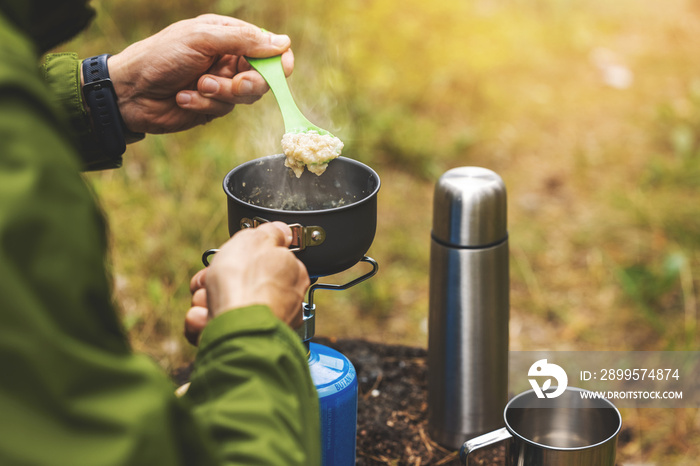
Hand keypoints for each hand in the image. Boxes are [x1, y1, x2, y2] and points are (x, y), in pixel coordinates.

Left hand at [106, 14, 293, 133]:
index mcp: (227, 35)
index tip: (282, 70)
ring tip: (197, 87)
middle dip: (248, 83)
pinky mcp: (212, 106)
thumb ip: (243, 40)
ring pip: (245, 96)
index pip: (267, 47)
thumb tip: (283, 43)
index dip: (278, 60)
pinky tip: (183, 97)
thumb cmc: (160, 56)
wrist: (130, 91)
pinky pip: (224, 109)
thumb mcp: (202, 39)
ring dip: (221, 93)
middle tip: (234, 85)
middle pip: (263, 76)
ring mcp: (221, 84)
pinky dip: (204, 104)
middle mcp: (228, 59)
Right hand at [184, 222, 309, 344]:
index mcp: (292, 274)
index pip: (266, 261)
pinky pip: (215, 327)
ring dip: (206, 301)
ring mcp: (261, 323)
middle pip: (240, 283)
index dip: (241, 256)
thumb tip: (282, 231)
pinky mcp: (240, 342)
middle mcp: (282, 302)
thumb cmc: (245, 284)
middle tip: (209, 280)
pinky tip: (204, 319)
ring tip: (206, 303)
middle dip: (216, 281)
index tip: (229, 257)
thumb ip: (270, 233)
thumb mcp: (256, 240)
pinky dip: (204, 322)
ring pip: (223, 305)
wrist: (235, 331)